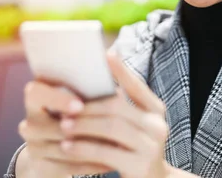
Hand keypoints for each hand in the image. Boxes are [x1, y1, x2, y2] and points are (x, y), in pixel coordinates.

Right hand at [17, 81, 111, 176]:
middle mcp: (29, 123)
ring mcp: (33, 147)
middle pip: (49, 125)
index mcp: (35, 98)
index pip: (35, 93)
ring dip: (89, 147)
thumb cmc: (73, 115)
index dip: (57, 99)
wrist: (55, 149)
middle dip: (77, 128)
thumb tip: (114, 93)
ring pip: (61, 148)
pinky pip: (67, 166)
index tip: (79, 105)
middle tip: (105, 129)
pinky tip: (109, 162)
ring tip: (115, 145)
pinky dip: (90, 164)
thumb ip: (87, 93)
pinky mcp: (41, 167)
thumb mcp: (75, 101)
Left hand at [52, 52, 170, 177]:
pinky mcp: (140, 167)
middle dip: (89, 106)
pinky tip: (68, 147)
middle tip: (65, 107)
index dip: (122, 71)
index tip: (105, 54)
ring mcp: (151, 147)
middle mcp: (158, 126)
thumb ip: (121, 104)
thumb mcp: (134, 125)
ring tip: (63, 126)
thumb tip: (99, 71)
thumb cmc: (134, 149)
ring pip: (111, 128)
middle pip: (118, 107)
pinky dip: (84, 147)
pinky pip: (106, 153)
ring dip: (84, 125)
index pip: (137, 86)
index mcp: (155, 110)